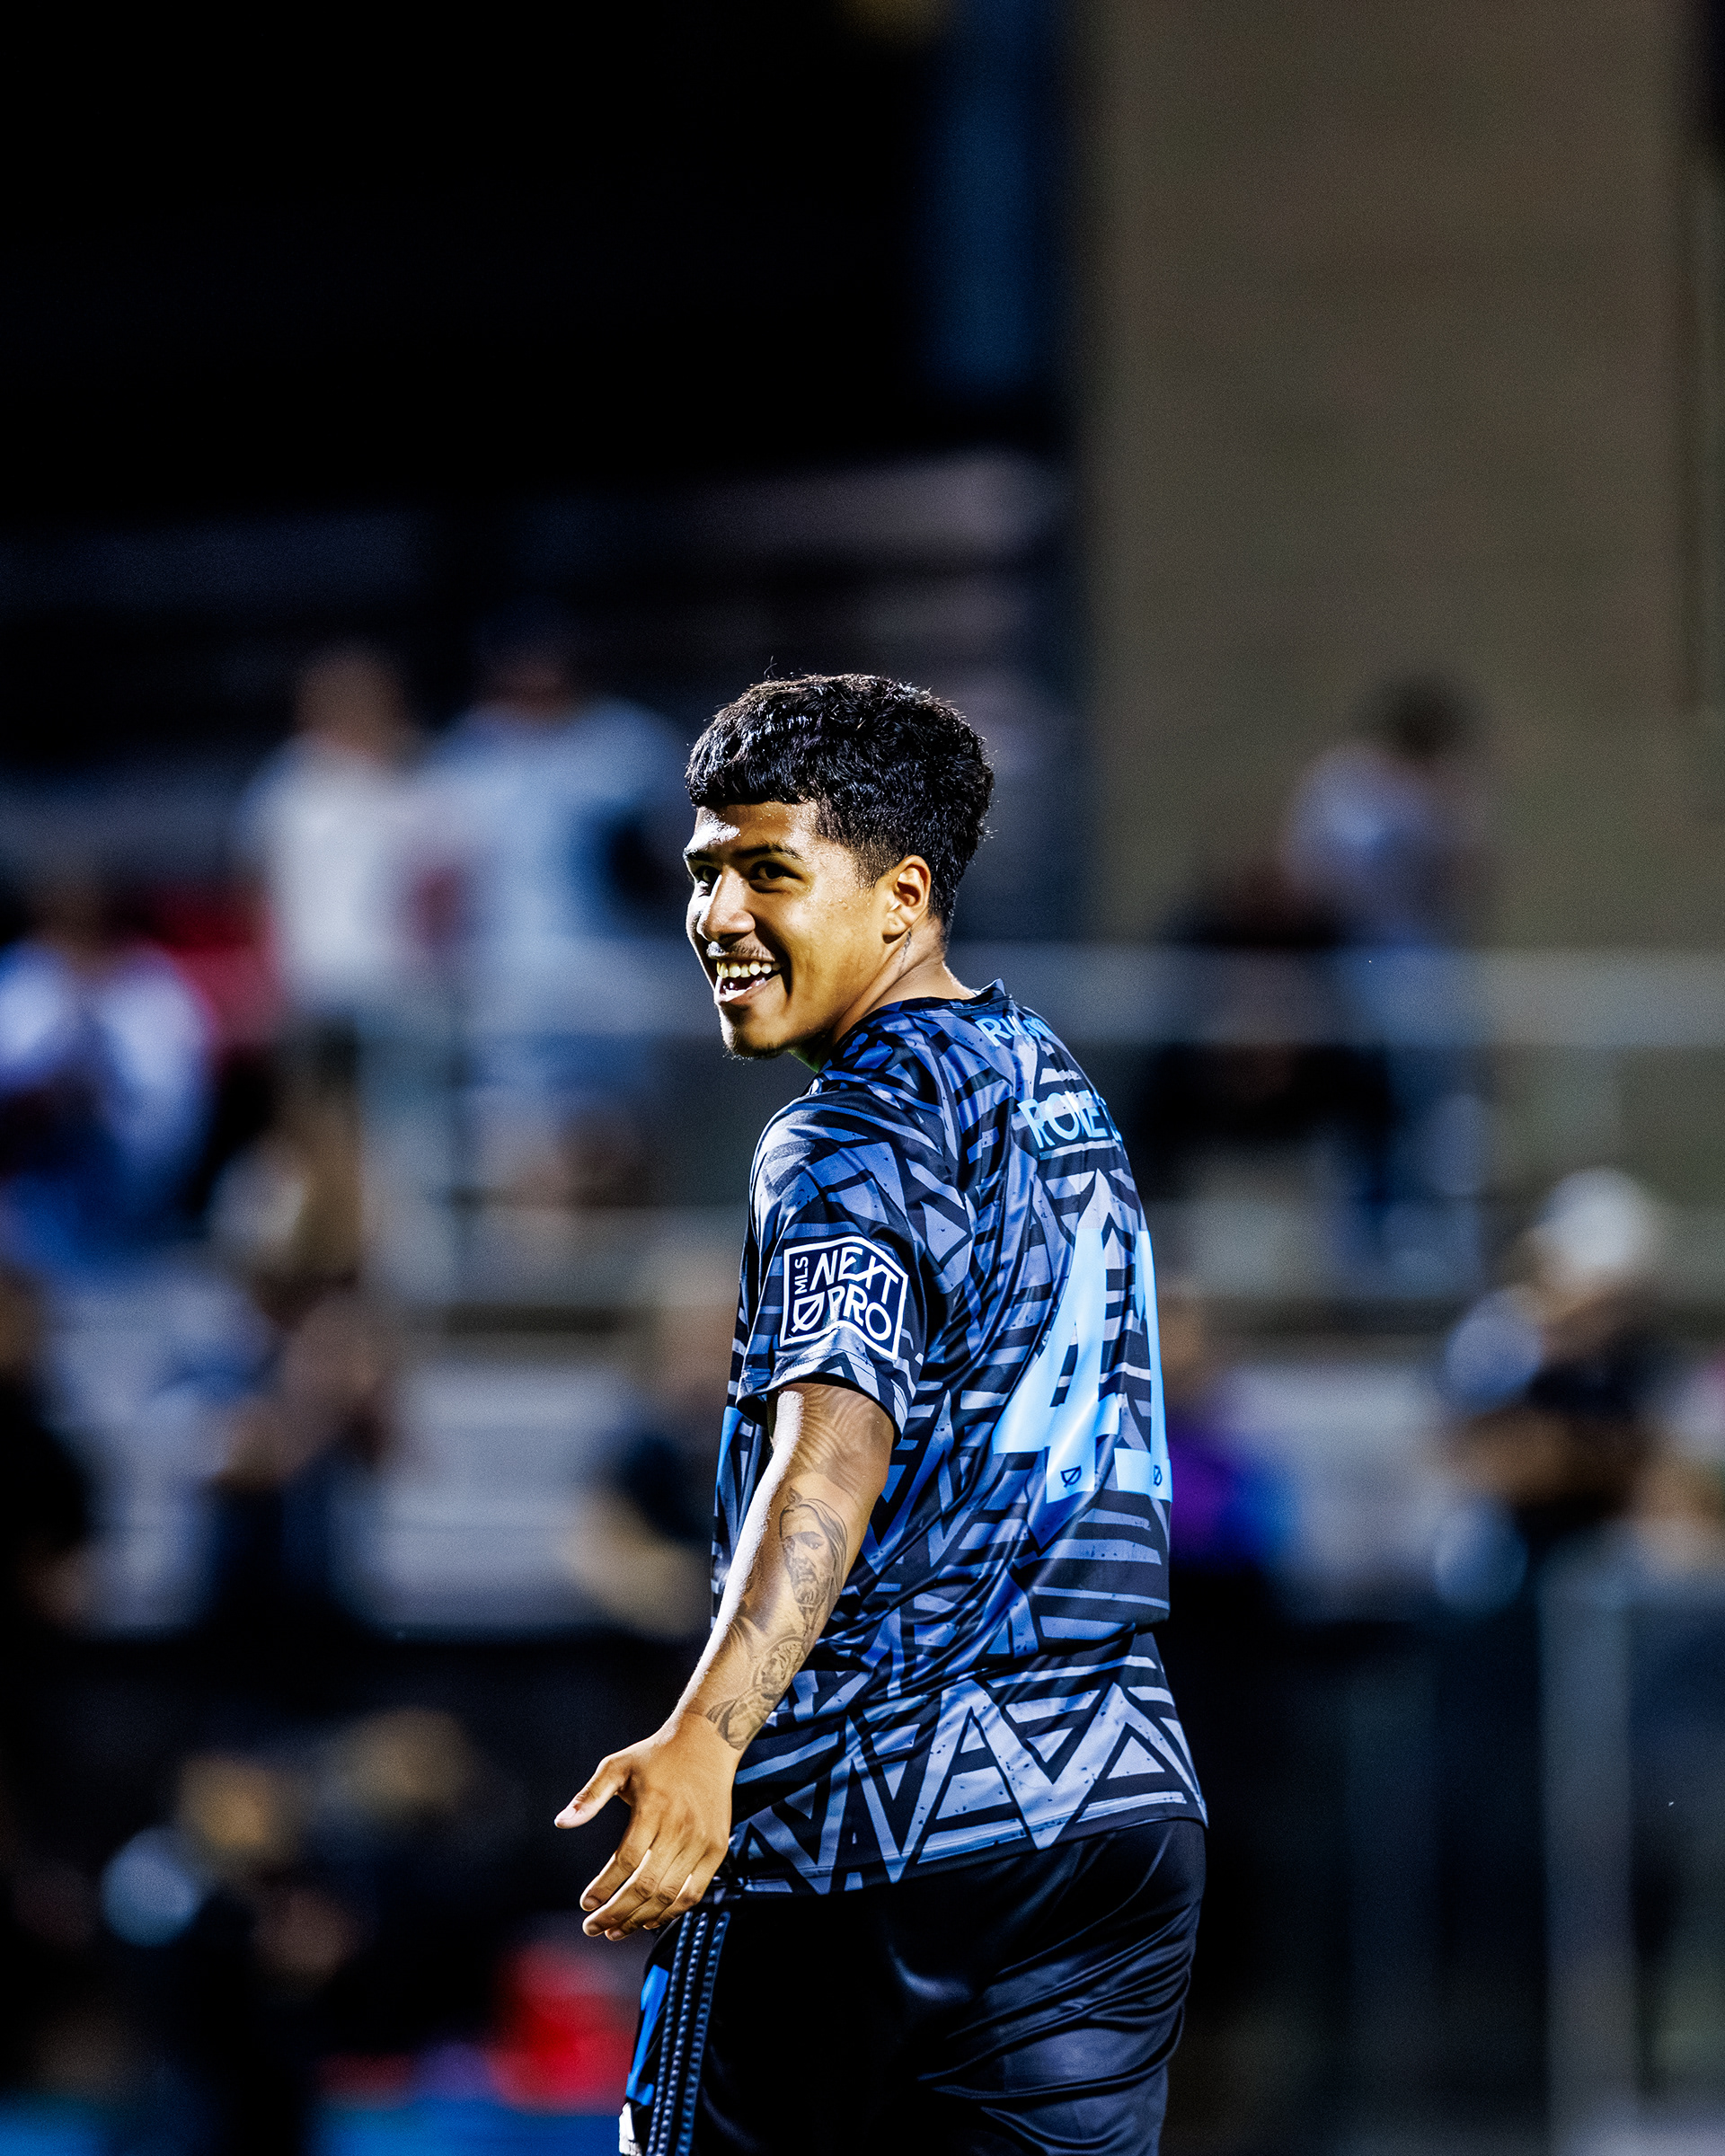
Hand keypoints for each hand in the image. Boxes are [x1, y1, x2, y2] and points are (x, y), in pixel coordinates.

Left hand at [555, 1717, 736, 1939]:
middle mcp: (680, 1827)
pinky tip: (650, 1920)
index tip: (586, 1904)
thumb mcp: (617, 1765)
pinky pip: (694, 1892)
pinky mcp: (716, 1848)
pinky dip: (672, 1912)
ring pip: (669, 1895)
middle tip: (593, 1927)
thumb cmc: (658, 1754)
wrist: (709, 1741)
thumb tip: (562, 1822)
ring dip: (640, 1919)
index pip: (625, 1862)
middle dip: (616, 1913)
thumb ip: (589, 1796)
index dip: (604, 1888)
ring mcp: (701, 1841)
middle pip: (646, 1886)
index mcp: (653, 1808)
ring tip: (617, 1929)